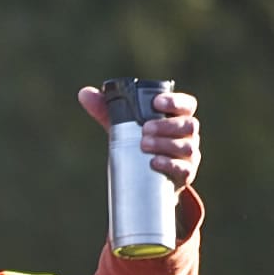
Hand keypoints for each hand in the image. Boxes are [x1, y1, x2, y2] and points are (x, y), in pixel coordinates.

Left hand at [78, 84, 200, 191]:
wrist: (147, 180)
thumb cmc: (137, 144)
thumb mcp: (123, 126)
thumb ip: (106, 110)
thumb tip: (84, 93)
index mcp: (178, 117)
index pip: (187, 104)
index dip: (175, 102)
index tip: (156, 103)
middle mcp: (188, 134)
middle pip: (187, 125)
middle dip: (165, 126)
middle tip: (144, 130)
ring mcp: (189, 155)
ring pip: (187, 146)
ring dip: (166, 144)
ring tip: (144, 145)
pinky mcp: (186, 175)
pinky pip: (184, 169)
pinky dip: (169, 165)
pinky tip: (154, 163)